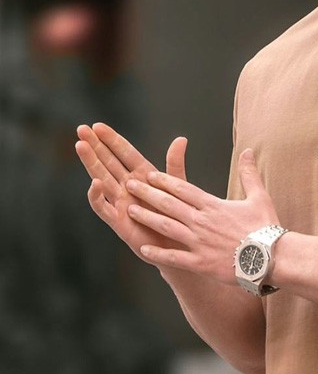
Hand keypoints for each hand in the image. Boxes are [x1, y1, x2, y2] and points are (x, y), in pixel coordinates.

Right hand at [75, 122, 187, 258]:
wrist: (179, 248)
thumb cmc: (178, 218)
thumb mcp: (178, 188)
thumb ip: (174, 165)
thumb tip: (181, 138)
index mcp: (143, 177)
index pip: (125, 154)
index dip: (112, 140)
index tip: (98, 125)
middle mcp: (128, 188)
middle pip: (108, 162)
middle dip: (95, 146)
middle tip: (81, 129)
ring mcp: (121, 203)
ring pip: (102, 179)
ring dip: (91, 163)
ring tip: (81, 146)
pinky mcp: (118, 222)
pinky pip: (104, 207)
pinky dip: (98, 196)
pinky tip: (94, 183)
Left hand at [123, 148, 279, 283]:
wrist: (273, 257)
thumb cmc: (267, 228)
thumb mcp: (259, 196)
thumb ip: (249, 173)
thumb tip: (248, 151)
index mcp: (213, 205)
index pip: (183, 189)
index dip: (163, 181)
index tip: (148, 174)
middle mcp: (202, 221)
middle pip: (168, 204)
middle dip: (147, 193)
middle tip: (129, 184)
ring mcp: (199, 242)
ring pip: (166, 227)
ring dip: (146, 217)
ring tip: (129, 210)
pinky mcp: (201, 262)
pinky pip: (174, 257)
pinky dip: (158, 253)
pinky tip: (143, 248)